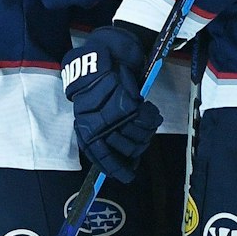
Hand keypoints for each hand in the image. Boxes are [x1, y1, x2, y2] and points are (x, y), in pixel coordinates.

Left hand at [62, 25, 162, 181]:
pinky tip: (148, 110)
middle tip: (142, 135)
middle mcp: (97, 126)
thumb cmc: (100, 88)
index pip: (101, 157)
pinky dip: (150, 117)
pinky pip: (146, 121)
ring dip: (146, 130)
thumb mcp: (96, 113)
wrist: (103, 59)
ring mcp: (112, 116)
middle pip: (126, 148)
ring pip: (138, 136)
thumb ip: (105, 134)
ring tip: (145, 119)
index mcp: (86, 130)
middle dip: (137, 144)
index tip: (128, 176)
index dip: (117, 168)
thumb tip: (124, 157)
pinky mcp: (128, 105)